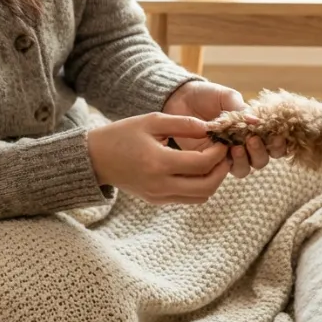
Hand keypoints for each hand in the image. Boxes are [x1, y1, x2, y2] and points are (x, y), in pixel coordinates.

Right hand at [87, 112, 230, 203]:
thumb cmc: (123, 135)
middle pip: (207, 186)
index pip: (202, 163)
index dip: (218, 152)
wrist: (96, 158)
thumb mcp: (152, 121)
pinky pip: (188, 198)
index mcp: (159, 162)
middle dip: (221, 170)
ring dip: (213, 180)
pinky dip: (200, 186)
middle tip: (224, 153)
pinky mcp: (157, 201)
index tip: (222, 140)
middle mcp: (160, 185)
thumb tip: (211, 128)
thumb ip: (184, 123)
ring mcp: (159, 196)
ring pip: (201, 196)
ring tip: (213, 161)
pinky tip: (198, 168)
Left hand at [163, 81, 286, 177]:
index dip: (280, 143)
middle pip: (262, 160)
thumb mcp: (226, 97)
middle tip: (252, 140)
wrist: (180, 99)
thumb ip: (242, 108)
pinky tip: (223, 149)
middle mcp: (244, 146)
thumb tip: (256, 121)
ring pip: (245, 169)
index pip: (274, 143)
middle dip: (261, 152)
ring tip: (236, 148)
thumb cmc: (207, 96)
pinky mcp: (210, 161)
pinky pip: (224, 170)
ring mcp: (227, 155)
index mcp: (254, 129)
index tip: (277, 135)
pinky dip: (227, 163)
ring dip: (245, 161)